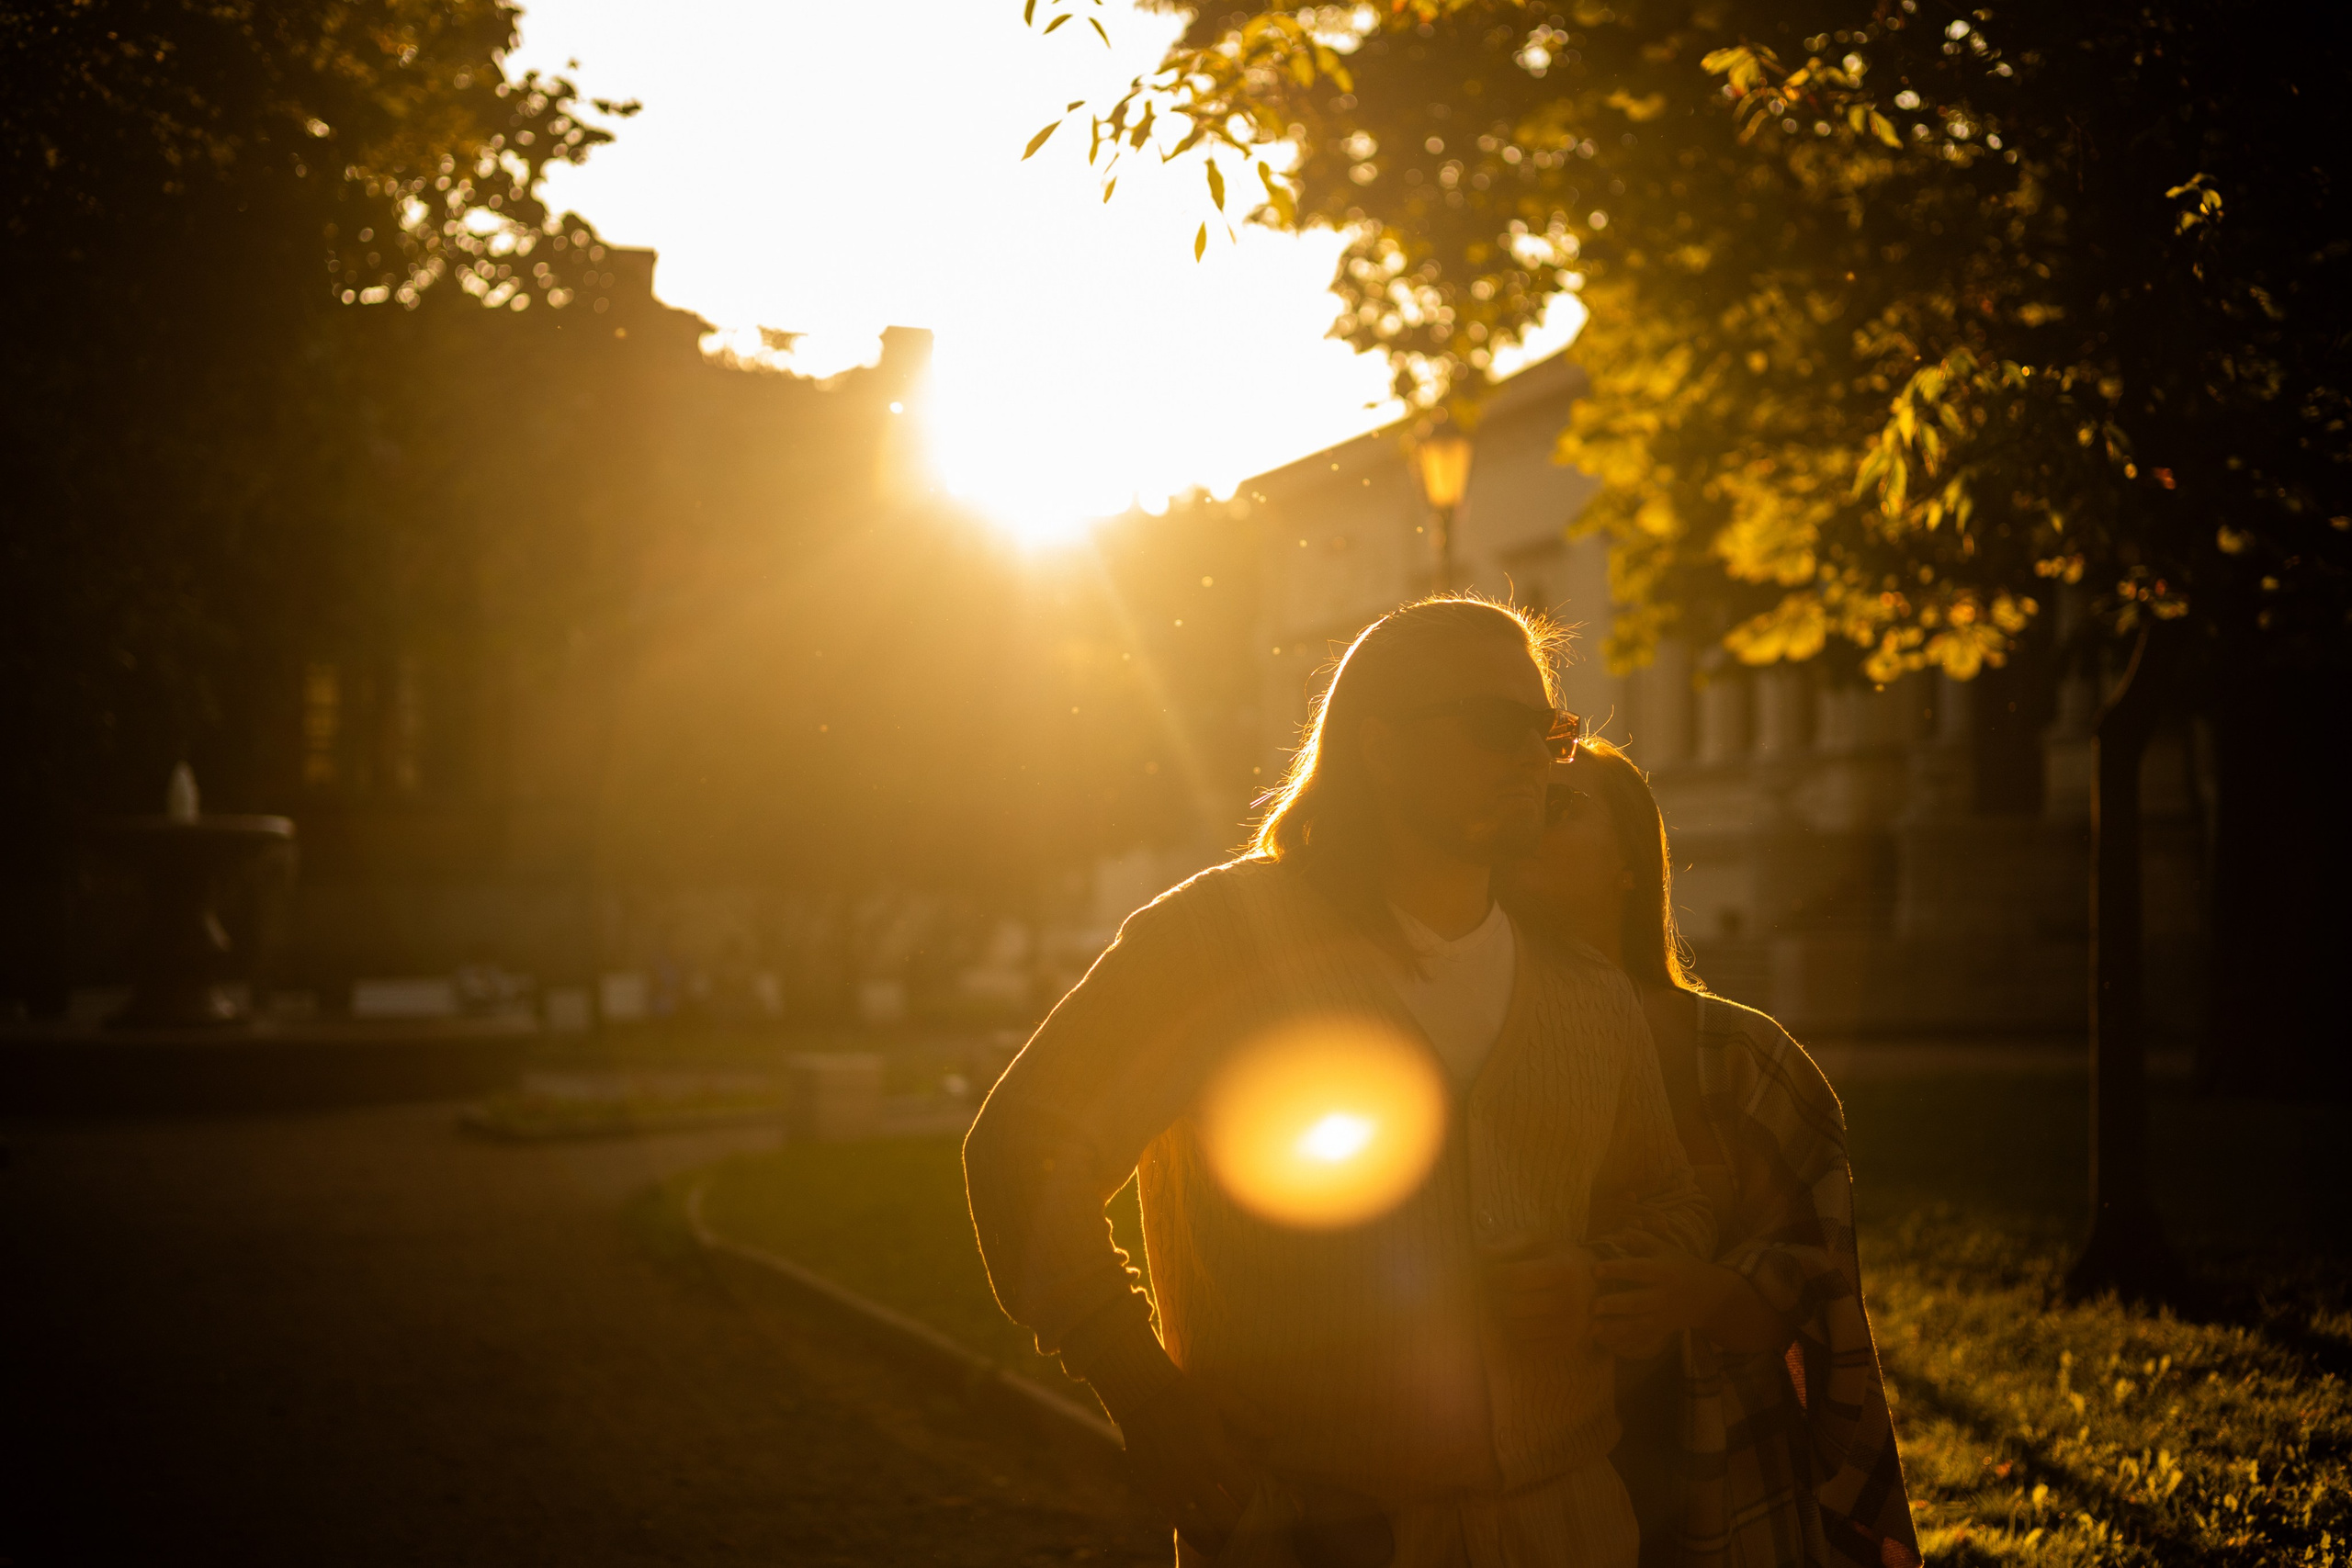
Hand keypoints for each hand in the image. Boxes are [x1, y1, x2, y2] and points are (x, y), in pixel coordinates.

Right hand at [1108, 1370, 1261, 1555]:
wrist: (1142, 1395)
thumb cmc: (1186, 1394)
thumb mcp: (1221, 1397)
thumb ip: (1248, 1417)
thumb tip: (1273, 1433)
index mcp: (1215, 1454)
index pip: (1246, 1494)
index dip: (1263, 1506)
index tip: (1274, 1510)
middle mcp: (1194, 1475)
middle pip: (1226, 1519)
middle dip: (1245, 1530)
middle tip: (1256, 1532)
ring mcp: (1173, 1487)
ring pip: (1201, 1530)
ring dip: (1219, 1540)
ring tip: (1232, 1544)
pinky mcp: (1155, 1491)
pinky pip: (1177, 1524)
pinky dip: (1195, 1535)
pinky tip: (1206, 1539)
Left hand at [1483, 1239, 1598, 1346]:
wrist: (1593, 1283)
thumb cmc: (1556, 1258)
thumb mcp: (1536, 1242)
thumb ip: (1508, 1245)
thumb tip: (1482, 1253)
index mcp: (1565, 1270)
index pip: (1513, 1277)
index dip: (1493, 1273)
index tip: (1491, 1270)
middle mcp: (1571, 1301)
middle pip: (1512, 1306)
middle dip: (1494, 1296)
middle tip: (1492, 1289)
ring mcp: (1570, 1327)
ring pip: (1516, 1328)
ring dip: (1502, 1316)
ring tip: (1503, 1302)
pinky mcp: (1566, 1346)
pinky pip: (1526, 1346)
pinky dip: (1514, 1334)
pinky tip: (1516, 1318)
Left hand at [1590, 1231, 1725, 1358]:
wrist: (1707, 1297)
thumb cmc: (1678, 1266)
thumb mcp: (1663, 1249)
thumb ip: (1638, 1240)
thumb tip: (1613, 1234)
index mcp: (1662, 1272)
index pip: (1637, 1270)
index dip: (1616, 1269)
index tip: (1594, 1270)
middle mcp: (1662, 1296)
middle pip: (1636, 1302)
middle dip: (1614, 1305)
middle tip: (1592, 1307)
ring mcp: (1661, 1316)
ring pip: (1636, 1324)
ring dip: (1614, 1328)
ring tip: (1592, 1329)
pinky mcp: (1659, 1331)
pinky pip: (1639, 1338)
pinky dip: (1622, 1342)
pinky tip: (1602, 1342)